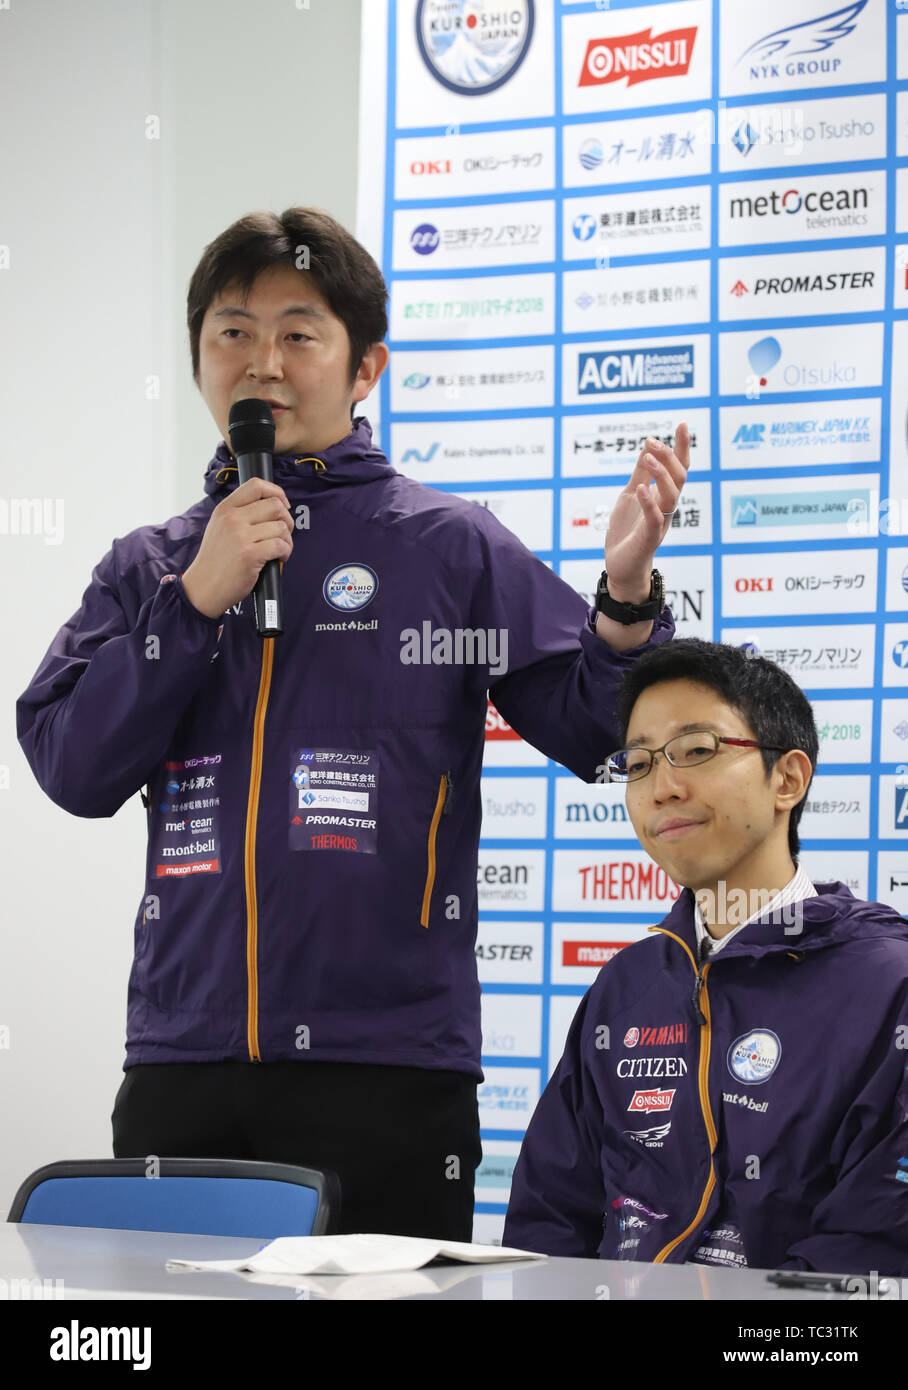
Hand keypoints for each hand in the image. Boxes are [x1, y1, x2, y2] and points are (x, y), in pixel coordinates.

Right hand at [181, 478, 294, 618]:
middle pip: (275, 505)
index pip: (256, 485)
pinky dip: (286, 552)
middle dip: (287, 519)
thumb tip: (272, 506)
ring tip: (279, 550)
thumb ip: (240, 514)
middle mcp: (232, 519)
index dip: (276, 492)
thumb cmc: (216, 560)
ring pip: (281, 527)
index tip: (283, 504)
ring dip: (287, 540)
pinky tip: (279, 559)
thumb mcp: (220, 527)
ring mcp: (241, 536)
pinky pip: (281, 545)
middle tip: (283, 533)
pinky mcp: (250, 555)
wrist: (203, 587)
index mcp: (225, 509)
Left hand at [603, 423, 689, 601]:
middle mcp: (666, 508)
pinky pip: (654, 519)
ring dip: (661, 475)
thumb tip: (647, 445)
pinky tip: (642, 488)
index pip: (678, 468)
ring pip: (671, 495)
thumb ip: (640, 473)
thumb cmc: (627, 532)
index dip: (681, 447)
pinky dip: (649, 503)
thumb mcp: (630, 495)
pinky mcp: (649, 538)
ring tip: (648, 458)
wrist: (621, 566)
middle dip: (669, 457)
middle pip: (679, 478)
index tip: (682, 424)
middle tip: (653, 442)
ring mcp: (659, 522)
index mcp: (663, 496)